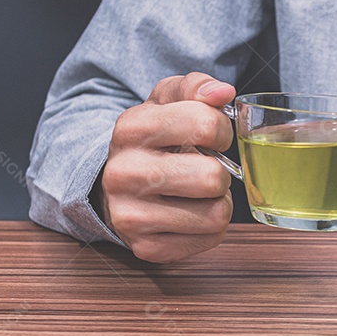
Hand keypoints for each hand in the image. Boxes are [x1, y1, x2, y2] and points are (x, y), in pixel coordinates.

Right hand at [99, 72, 236, 262]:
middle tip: (203, 169)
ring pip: (216, 214)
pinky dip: (210, 227)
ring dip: (218, 202)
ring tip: (197, 193)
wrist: (114, 183)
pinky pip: (210, 239)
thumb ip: (195, 87)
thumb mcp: (166, 102)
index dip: (220, 131)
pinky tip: (191, 213)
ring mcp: (131, 215)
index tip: (210, 137)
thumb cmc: (153, 140)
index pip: (206, 125)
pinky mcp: (146, 247)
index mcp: (131, 128)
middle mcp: (124, 173)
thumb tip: (223, 93)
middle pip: (213, 178)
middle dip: (219, 173)